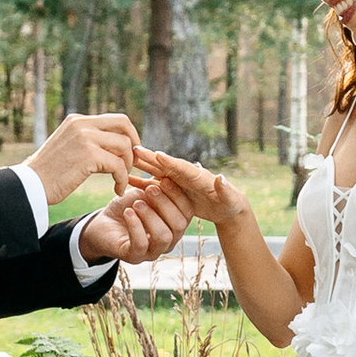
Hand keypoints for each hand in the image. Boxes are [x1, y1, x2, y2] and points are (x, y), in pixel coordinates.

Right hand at [29, 107, 141, 202]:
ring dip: (128, 166)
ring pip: (125, 146)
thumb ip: (87, 140)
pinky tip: (117, 189)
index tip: (130, 153)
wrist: (30, 186)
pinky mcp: (88, 155)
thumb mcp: (68, 147)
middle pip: (124, 125)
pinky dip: (122, 179)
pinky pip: (118, 165)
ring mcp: (85, 137)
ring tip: (120, 181)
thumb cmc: (48, 173)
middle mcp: (82, 124)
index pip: (115, 119)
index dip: (129, 135)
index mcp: (77, 120)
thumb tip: (113, 143)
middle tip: (134, 164)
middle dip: (134, 145)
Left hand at [78, 177, 191, 263]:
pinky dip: (135, 225)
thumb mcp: (145, 193)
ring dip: (151, 216)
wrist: (103, 222)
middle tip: (149, 190)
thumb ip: (160, 187)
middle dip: (165, 204)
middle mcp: (169, 240)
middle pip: (179, 225)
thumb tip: (171, 175)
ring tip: (137, 203)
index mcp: (175, 224)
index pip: (187, 211)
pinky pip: (141, 244)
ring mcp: (153, 251)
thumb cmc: (128, 206)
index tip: (164, 180)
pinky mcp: (135, 256)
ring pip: (164, 237)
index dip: (178, 195)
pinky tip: (128, 212)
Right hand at [138, 146, 254, 233]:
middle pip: (165, 165)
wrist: (226, 207)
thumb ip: (224, 189)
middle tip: (135, 149)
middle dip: (151, 158)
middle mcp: (185, 175)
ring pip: (156, 171)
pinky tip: (127, 179)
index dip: (171, 162)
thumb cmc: (229, 203)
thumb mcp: (229, 198)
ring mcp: (177, 181)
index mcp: (198, 176)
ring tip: (126, 158)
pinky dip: (140, 181)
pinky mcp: (171, 189)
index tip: (158, 155)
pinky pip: (153, 184)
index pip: (183, 168)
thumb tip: (221, 178)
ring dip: (142, 165)